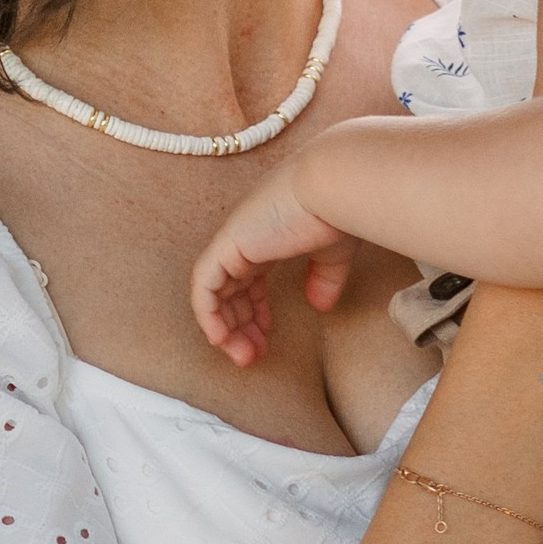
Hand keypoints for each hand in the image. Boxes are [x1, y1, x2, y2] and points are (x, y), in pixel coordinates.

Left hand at [192, 177, 358, 366]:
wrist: (334, 187)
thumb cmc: (338, 210)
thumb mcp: (332, 252)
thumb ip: (324, 277)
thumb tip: (320, 305)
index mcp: (268, 234)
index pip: (249, 278)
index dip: (255, 310)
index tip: (268, 335)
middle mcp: (246, 237)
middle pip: (230, 289)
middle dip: (240, 326)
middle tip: (252, 356)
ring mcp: (234, 240)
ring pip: (214, 292)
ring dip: (226, 328)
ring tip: (243, 357)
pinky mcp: (227, 246)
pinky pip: (204, 287)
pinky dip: (208, 315)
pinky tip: (221, 339)